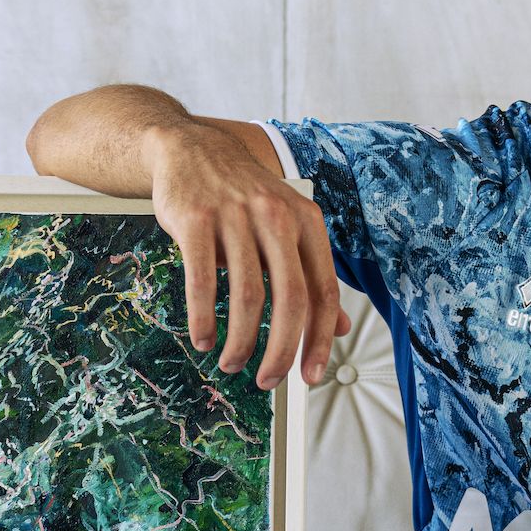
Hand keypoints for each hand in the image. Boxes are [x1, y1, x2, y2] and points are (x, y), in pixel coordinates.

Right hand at [150, 124, 350, 391]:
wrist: (192, 149)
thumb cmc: (244, 198)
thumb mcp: (288, 227)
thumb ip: (312, 274)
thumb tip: (339, 327)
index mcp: (305, 221)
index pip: (323, 290)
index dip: (320, 339)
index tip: (313, 374)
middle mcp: (275, 216)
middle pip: (289, 298)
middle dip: (281, 350)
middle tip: (270, 381)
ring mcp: (234, 216)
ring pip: (247, 296)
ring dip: (240, 341)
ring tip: (232, 362)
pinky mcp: (195, 219)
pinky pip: (202, 281)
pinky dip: (204, 318)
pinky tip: (204, 338)